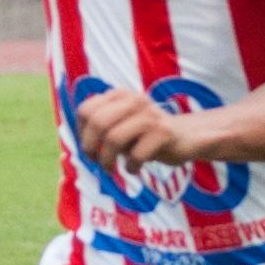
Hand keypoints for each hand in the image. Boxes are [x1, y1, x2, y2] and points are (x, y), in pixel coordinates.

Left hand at [75, 87, 198, 174]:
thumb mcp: (120, 126)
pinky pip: (136, 155)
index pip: (86, 110)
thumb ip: (101, 128)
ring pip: (114, 139)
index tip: (88, 149)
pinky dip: (130, 167)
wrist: (184, 137)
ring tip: (110, 170)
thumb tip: (82, 146)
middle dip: (90, 148)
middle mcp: (134, 100)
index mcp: (119, 95)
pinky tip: (133, 169)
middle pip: (97, 123)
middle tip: (95, 162)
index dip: (81, 133)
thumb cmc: (144, 136)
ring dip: (107, 161)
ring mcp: (150, 115)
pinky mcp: (163, 132)